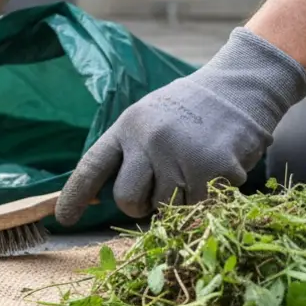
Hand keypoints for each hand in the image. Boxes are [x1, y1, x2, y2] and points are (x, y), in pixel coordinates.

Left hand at [55, 27, 305, 222]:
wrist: (242, 86)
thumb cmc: (193, 109)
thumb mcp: (149, 118)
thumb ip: (127, 151)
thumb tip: (97, 196)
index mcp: (128, 126)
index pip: (92, 166)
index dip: (73, 196)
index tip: (63, 219)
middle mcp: (149, 141)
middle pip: (127, 200)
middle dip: (139, 205)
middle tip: (159, 190)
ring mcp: (180, 156)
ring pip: (166, 208)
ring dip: (179, 199)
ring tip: (194, 168)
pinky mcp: (212, 170)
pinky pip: (199, 207)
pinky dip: (206, 198)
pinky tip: (215, 170)